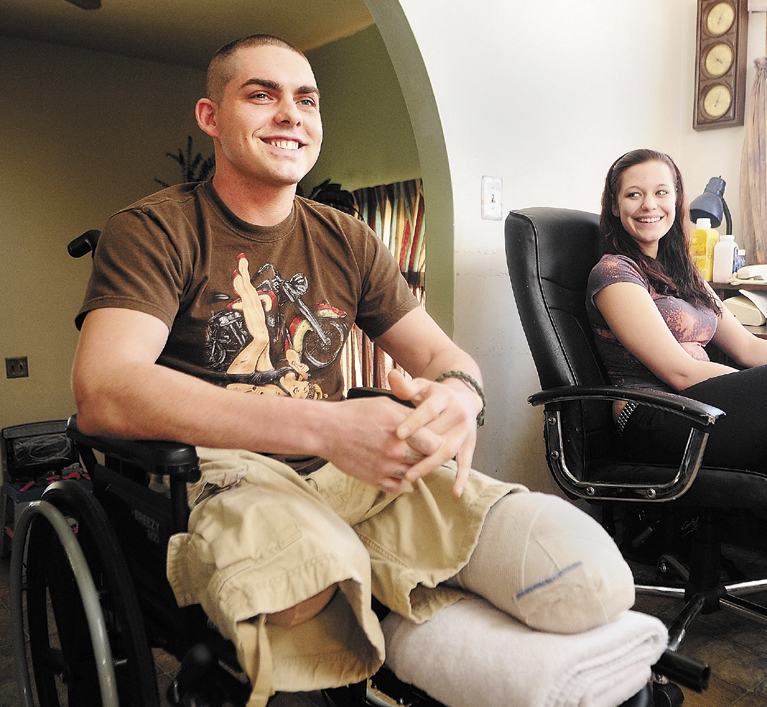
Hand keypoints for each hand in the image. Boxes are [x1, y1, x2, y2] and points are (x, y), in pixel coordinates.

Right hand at [321, 393, 443, 494]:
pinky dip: (397, 481)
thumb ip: (408, 414)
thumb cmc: (356, 413)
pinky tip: (392, 469)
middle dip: (425, 455)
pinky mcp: (374, 479)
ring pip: (412, 474)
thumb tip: (427, 420)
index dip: (436, 441)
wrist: (327, 430)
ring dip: (411, 467)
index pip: (435, 444)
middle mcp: (396, 451)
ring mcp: (385, 467)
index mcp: (402, 429)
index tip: (431, 438)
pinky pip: (397, 487)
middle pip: (426, 460)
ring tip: (403, 457)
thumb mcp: (385, 404)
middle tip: (420, 449)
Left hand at [388, 369, 481, 496]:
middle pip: (437, 434)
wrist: (464, 396)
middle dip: (418, 448)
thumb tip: (391, 375)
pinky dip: (462, 478)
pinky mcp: (470, 444)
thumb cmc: (434, 394)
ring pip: (448, 450)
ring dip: (431, 465)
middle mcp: (457, 414)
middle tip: (397, 460)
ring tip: (411, 475)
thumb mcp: (421, 386)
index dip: (414, 422)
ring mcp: (465, 431)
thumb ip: (406, 386)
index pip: (428, 411)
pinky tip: (455, 492)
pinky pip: (467, 462)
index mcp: (444, 398)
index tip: (399, 434)